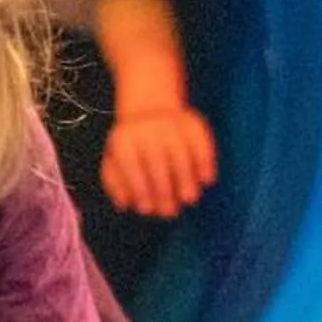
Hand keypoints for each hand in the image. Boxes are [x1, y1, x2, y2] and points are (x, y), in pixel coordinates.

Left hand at [100, 104, 217, 218]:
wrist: (149, 110)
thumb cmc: (131, 148)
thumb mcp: (114, 162)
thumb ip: (115, 184)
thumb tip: (124, 204)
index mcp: (124, 138)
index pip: (130, 164)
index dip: (139, 188)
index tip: (146, 209)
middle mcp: (147, 127)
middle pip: (157, 160)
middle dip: (163, 189)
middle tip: (169, 211)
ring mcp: (171, 123)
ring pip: (180, 151)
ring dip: (185, 177)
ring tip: (188, 199)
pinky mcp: (192, 123)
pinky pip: (200, 141)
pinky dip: (205, 160)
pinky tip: (206, 180)